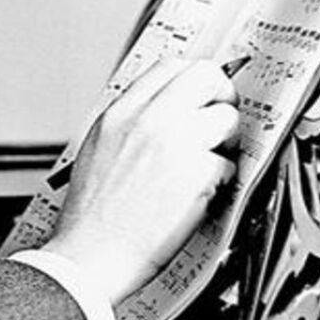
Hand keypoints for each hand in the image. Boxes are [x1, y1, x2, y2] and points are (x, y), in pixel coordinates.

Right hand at [41, 58, 238, 303]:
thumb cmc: (92, 213)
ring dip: (226, 141)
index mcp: (120, 112)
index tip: (201, 94)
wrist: (90, 254)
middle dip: (221, 95)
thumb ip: (132, 120)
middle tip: (219, 119)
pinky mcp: (199, 175)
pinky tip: (198, 195)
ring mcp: (176, 144)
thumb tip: (168, 107)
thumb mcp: (100, 147)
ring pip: (227, 118)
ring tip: (207, 164)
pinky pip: (229, 163)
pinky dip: (220, 180)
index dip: (194, 78)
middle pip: (206, 76)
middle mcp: (148, 120)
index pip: (170, 65)